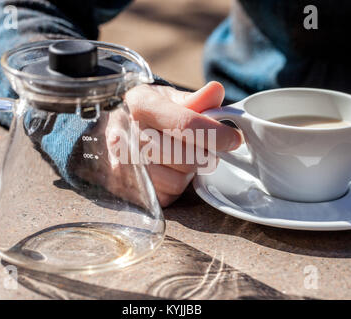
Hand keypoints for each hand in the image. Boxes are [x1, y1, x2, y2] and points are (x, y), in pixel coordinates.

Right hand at [124, 81, 241, 206]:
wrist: (117, 129)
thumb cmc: (149, 114)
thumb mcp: (169, 98)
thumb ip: (195, 98)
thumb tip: (216, 92)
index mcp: (140, 103)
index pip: (185, 123)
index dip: (215, 134)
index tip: (234, 139)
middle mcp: (127, 133)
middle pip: (186, 156)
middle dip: (204, 153)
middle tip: (203, 147)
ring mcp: (124, 164)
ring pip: (179, 178)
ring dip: (190, 170)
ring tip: (182, 156)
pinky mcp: (130, 188)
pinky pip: (169, 193)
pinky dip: (176, 184)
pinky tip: (169, 169)